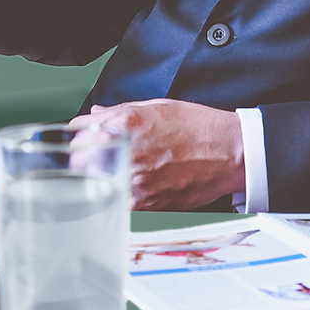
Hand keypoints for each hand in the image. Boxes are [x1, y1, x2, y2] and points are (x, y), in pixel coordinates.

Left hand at [70, 99, 245, 210]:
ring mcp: (137, 179)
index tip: (80, 139)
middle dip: (81, 159)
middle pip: (79, 161)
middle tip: (89, 159)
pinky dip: (119, 196)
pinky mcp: (148, 202)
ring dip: (98, 180)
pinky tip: (129, 187)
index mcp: (127, 123)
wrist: (230, 152)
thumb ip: (120, 111)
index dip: (78, 135)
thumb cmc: (199, 128)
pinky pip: (118, 201)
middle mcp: (128, 151)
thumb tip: (97, 114)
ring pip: (96, 184)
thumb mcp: (158, 107)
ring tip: (112, 173)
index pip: (80, 130)